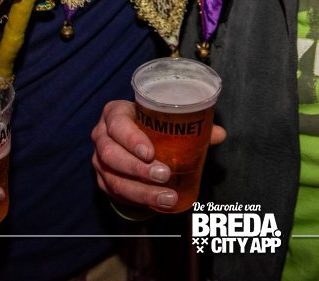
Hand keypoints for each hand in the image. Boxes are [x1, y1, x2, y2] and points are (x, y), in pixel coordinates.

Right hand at [91, 100, 225, 213]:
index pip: (118, 124)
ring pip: (114, 178)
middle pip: (112, 154)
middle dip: (138, 169)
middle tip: (164, 176)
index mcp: (115, 114)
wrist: (130, 138)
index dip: (131, 139)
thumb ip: (191, 125)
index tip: (150, 153)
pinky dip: (137, 200)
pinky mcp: (103, 180)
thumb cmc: (149, 124)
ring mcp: (99, 160)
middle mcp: (102, 135)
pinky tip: (156, 204)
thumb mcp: (164, 120)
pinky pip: (116, 194)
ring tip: (166, 197)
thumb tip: (219, 134)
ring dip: (141, 191)